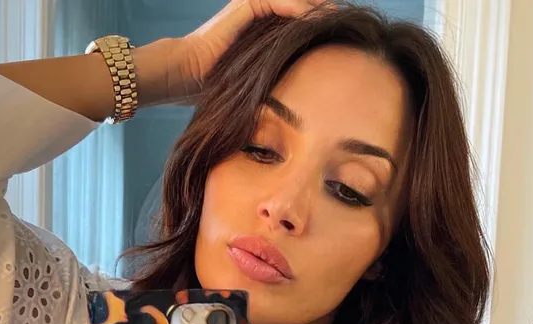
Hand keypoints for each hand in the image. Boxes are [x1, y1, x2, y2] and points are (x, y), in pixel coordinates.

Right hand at [179, 0, 332, 91]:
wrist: (184, 75)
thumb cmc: (212, 86)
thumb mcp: (253, 84)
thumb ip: (274, 80)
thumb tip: (302, 103)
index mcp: (260, 29)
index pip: (297, 20)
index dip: (319, 26)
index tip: (341, 40)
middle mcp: (257, 13)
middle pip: (302, 7)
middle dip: (324, 14)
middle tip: (348, 26)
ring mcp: (252, 6)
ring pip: (295, 1)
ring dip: (318, 8)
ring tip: (338, 19)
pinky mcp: (247, 5)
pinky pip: (283, 2)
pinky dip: (301, 10)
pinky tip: (316, 21)